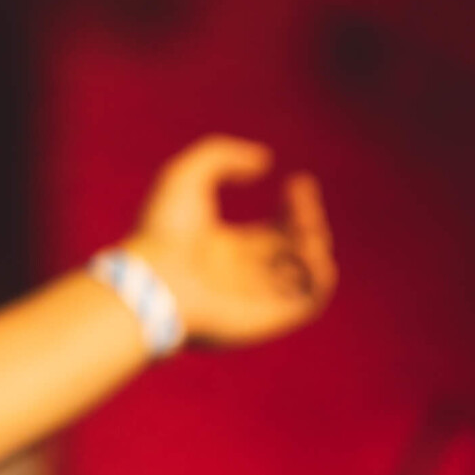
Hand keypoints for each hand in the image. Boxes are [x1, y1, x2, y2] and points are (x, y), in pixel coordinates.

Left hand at [122, 134, 336, 348]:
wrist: (153, 282)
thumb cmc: (163, 230)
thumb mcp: (186, 175)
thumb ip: (222, 156)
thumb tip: (265, 162)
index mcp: (225, 247)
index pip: (275, 229)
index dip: (295, 206)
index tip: (299, 182)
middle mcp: (243, 275)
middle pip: (293, 249)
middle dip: (308, 222)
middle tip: (302, 204)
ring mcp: (255, 298)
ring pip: (306, 275)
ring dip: (316, 248)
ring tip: (306, 229)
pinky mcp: (266, 318)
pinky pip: (308, 302)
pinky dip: (321, 277)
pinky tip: (312, 251)